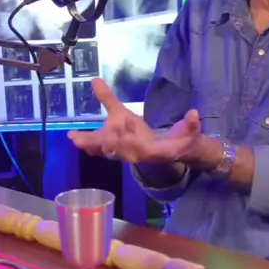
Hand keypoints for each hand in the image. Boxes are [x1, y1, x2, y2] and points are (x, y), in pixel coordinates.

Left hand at [68, 78, 203, 163]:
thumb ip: (191, 124)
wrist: (180, 153)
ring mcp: (128, 154)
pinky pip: (105, 150)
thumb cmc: (183, 140)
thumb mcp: (189, 131)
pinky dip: (91, 145)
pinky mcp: (123, 151)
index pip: (138, 147)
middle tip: (79, 137)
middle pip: (115, 150)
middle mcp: (137, 155)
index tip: (118, 124)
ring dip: (90, 143)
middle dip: (99, 142)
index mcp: (153, 150)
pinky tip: (78, 141)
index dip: (128, 138)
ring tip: (73, 137)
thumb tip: (195, 113)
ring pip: (106, 151)